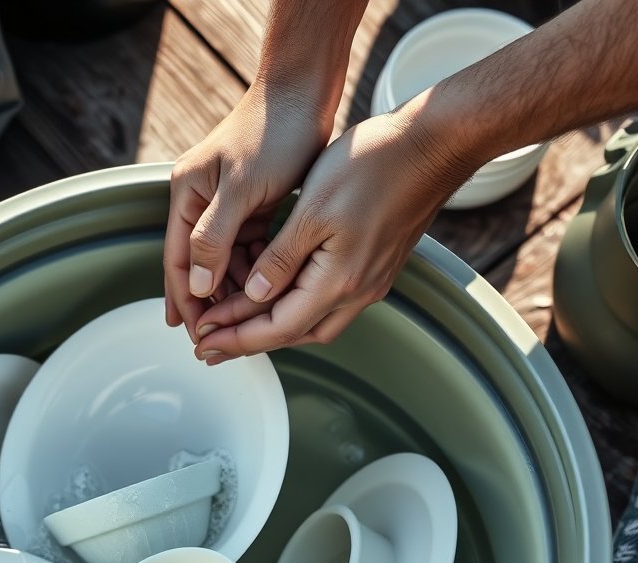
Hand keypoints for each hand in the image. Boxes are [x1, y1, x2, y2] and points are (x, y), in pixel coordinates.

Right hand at [164, 82, 330, 340]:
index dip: (185, 302)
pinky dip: (253, 271)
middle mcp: (201, 203)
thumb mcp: (242, 189)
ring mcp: (226, 205)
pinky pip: (247, 249)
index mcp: (187, 196)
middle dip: (208, 304)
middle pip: (198, 267)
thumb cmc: (272, 132)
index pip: (178, 262)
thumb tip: (198, 285)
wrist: (305, 92)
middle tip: (218, 341)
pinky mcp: (252, 205)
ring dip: (233, 291)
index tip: (195, 335)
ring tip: (244, 323)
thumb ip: (215, 238)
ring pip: (224, 262)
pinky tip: (263, 293)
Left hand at [191, 111, 475, 362]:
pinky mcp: (374, 268)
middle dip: (247, 340)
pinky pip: (327, 304)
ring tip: (234, 325)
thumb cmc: (373, 164)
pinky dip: (294, 308)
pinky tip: (274, 298)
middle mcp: (356, 293)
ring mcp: (369, 283)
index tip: (203, 342)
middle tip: (209, 344)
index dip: (236, 338)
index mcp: (338, 283)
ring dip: (270, 327)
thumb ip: (280, 259)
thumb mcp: (312, 209)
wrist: (435, 143)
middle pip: (292, 334)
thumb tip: (253, 296)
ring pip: (310, 323)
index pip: (276, 328)